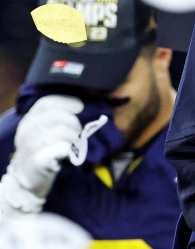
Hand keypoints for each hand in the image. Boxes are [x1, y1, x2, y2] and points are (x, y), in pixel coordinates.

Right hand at [0, 95, 83, 216]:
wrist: (25, 182)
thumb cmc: (40, 152)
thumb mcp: (42, 132)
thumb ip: (55, 119)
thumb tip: (80, 107)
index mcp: (28, 120)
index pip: (45, 103)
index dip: (65, 102)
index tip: (79, 107)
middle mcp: (26, 131)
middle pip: (56, 116)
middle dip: (73, 122)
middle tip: (78, 132)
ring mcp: (30, 146)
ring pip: (59, 132)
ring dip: (73, 137)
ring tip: (75, 143)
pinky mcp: (37, 161)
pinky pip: (58, 149)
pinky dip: (68, 149)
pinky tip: (69, 152)